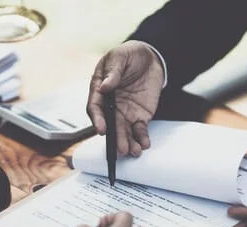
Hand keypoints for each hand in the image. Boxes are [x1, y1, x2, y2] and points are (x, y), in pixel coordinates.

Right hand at [87, 40, 164, 156]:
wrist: (151, 58)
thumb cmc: (130, 55)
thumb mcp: (120, 57)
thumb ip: (113, 72)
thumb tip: (104, 86)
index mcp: (100, 89)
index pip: (95, 107)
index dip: (98, 119)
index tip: (102, 129)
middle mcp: (111, 104)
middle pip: (111, 124)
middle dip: (116, 137)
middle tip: (120, 148)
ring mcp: (125, 112)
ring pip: (124, 131)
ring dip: (128, 142)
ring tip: (133, 151)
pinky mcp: (139, 116)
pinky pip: (139, 129)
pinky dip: (141, 138)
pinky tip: (144, 144)